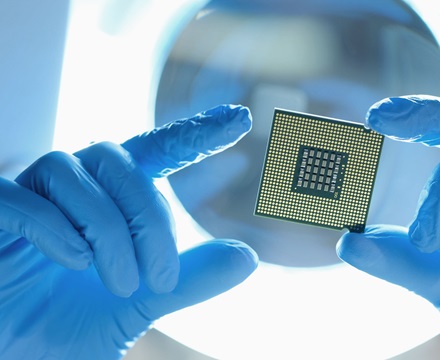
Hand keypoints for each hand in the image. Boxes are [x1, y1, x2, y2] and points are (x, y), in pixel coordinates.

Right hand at [0, 105, 257, 358]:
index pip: (154, 153)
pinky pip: (20, 198)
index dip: (194, 133)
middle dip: (149, 215)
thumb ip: (189, 280)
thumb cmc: (68, 329)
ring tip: (122, 285)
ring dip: (110, 229)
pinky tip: (75, 262)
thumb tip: (248, 257)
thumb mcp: (139, 305)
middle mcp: (71, 190)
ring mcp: (26, 199)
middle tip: (162, 278)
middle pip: (119, 159)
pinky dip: (54, 226)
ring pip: (74, 170)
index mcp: (109, 203)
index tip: (240, 118)